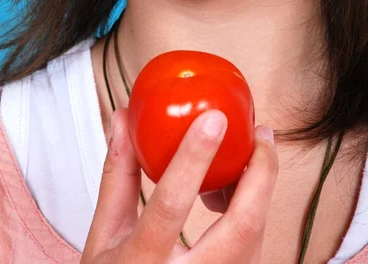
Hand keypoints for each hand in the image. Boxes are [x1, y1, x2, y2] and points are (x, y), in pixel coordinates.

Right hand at [80, 108, 278, 263]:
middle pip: (243, 227)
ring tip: (250, 155)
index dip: (194, 158)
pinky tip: (239, 191)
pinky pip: (254, 247)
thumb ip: (117, 176)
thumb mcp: (104, 235)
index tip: (213, 118)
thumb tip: (124, 122)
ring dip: (260, 189)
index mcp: (143, 263)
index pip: (172, 206)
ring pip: (257, 237)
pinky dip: (253, 211)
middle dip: (262, 173)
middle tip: (262, 133)